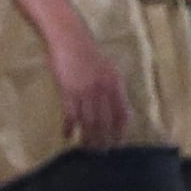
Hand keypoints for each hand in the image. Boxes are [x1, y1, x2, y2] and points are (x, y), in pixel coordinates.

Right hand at [46, 25, 129, 148]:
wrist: (69, 38)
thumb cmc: (89, 53)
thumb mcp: (108, 69)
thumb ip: (112, 89)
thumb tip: (117, 110)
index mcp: (115, 84)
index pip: (123, 113)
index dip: (121, 130)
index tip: (118, 141)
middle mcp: (103, 89)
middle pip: (105, 121)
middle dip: (104, 138)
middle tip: (102, 152)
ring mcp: (85, 91)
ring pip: (88, 121)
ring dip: (87, 137)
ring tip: (87, 148)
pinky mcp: (68, 91)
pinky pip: (70, 115)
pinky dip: (69, 127)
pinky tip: (67, 135)